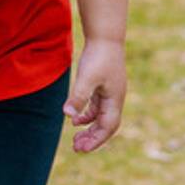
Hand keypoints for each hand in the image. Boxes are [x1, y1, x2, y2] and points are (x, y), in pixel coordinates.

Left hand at [64, 39, 125, 153]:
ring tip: (75, 139)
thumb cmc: (98, 56)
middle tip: (76, 148)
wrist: (105, 35)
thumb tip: (68, 116)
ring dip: (89, 129)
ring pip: (101, 117)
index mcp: (115, 99)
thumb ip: (78, 97)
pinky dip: (87, 115)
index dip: (96, 140)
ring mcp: (110, 92)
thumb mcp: (87, 78)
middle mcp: (115, 98)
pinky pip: (97, 107)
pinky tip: (75, 119)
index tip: (81, 149)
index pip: (108, 127)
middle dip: (92, 138)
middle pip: (106, 126)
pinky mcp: (104, 85)